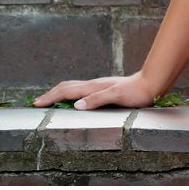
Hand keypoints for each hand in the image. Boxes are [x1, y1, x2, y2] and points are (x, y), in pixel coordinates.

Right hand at [33, 72, 160, 110]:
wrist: (151, 83)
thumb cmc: (137, 92)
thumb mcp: (117, 96)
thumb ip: (97, 99)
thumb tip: (76, 105)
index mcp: (93, 87)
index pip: (66, 92)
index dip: (50, 98)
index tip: (36, 104)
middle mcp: (93, 85)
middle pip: (66, 87)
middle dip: (50, 95)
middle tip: (37, 103)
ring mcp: (98, 86)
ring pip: (73, 87)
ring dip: (59, 93)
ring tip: (50, 100)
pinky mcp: (104, 89)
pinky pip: (82, 90)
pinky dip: (71, 94)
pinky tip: (74, 99)